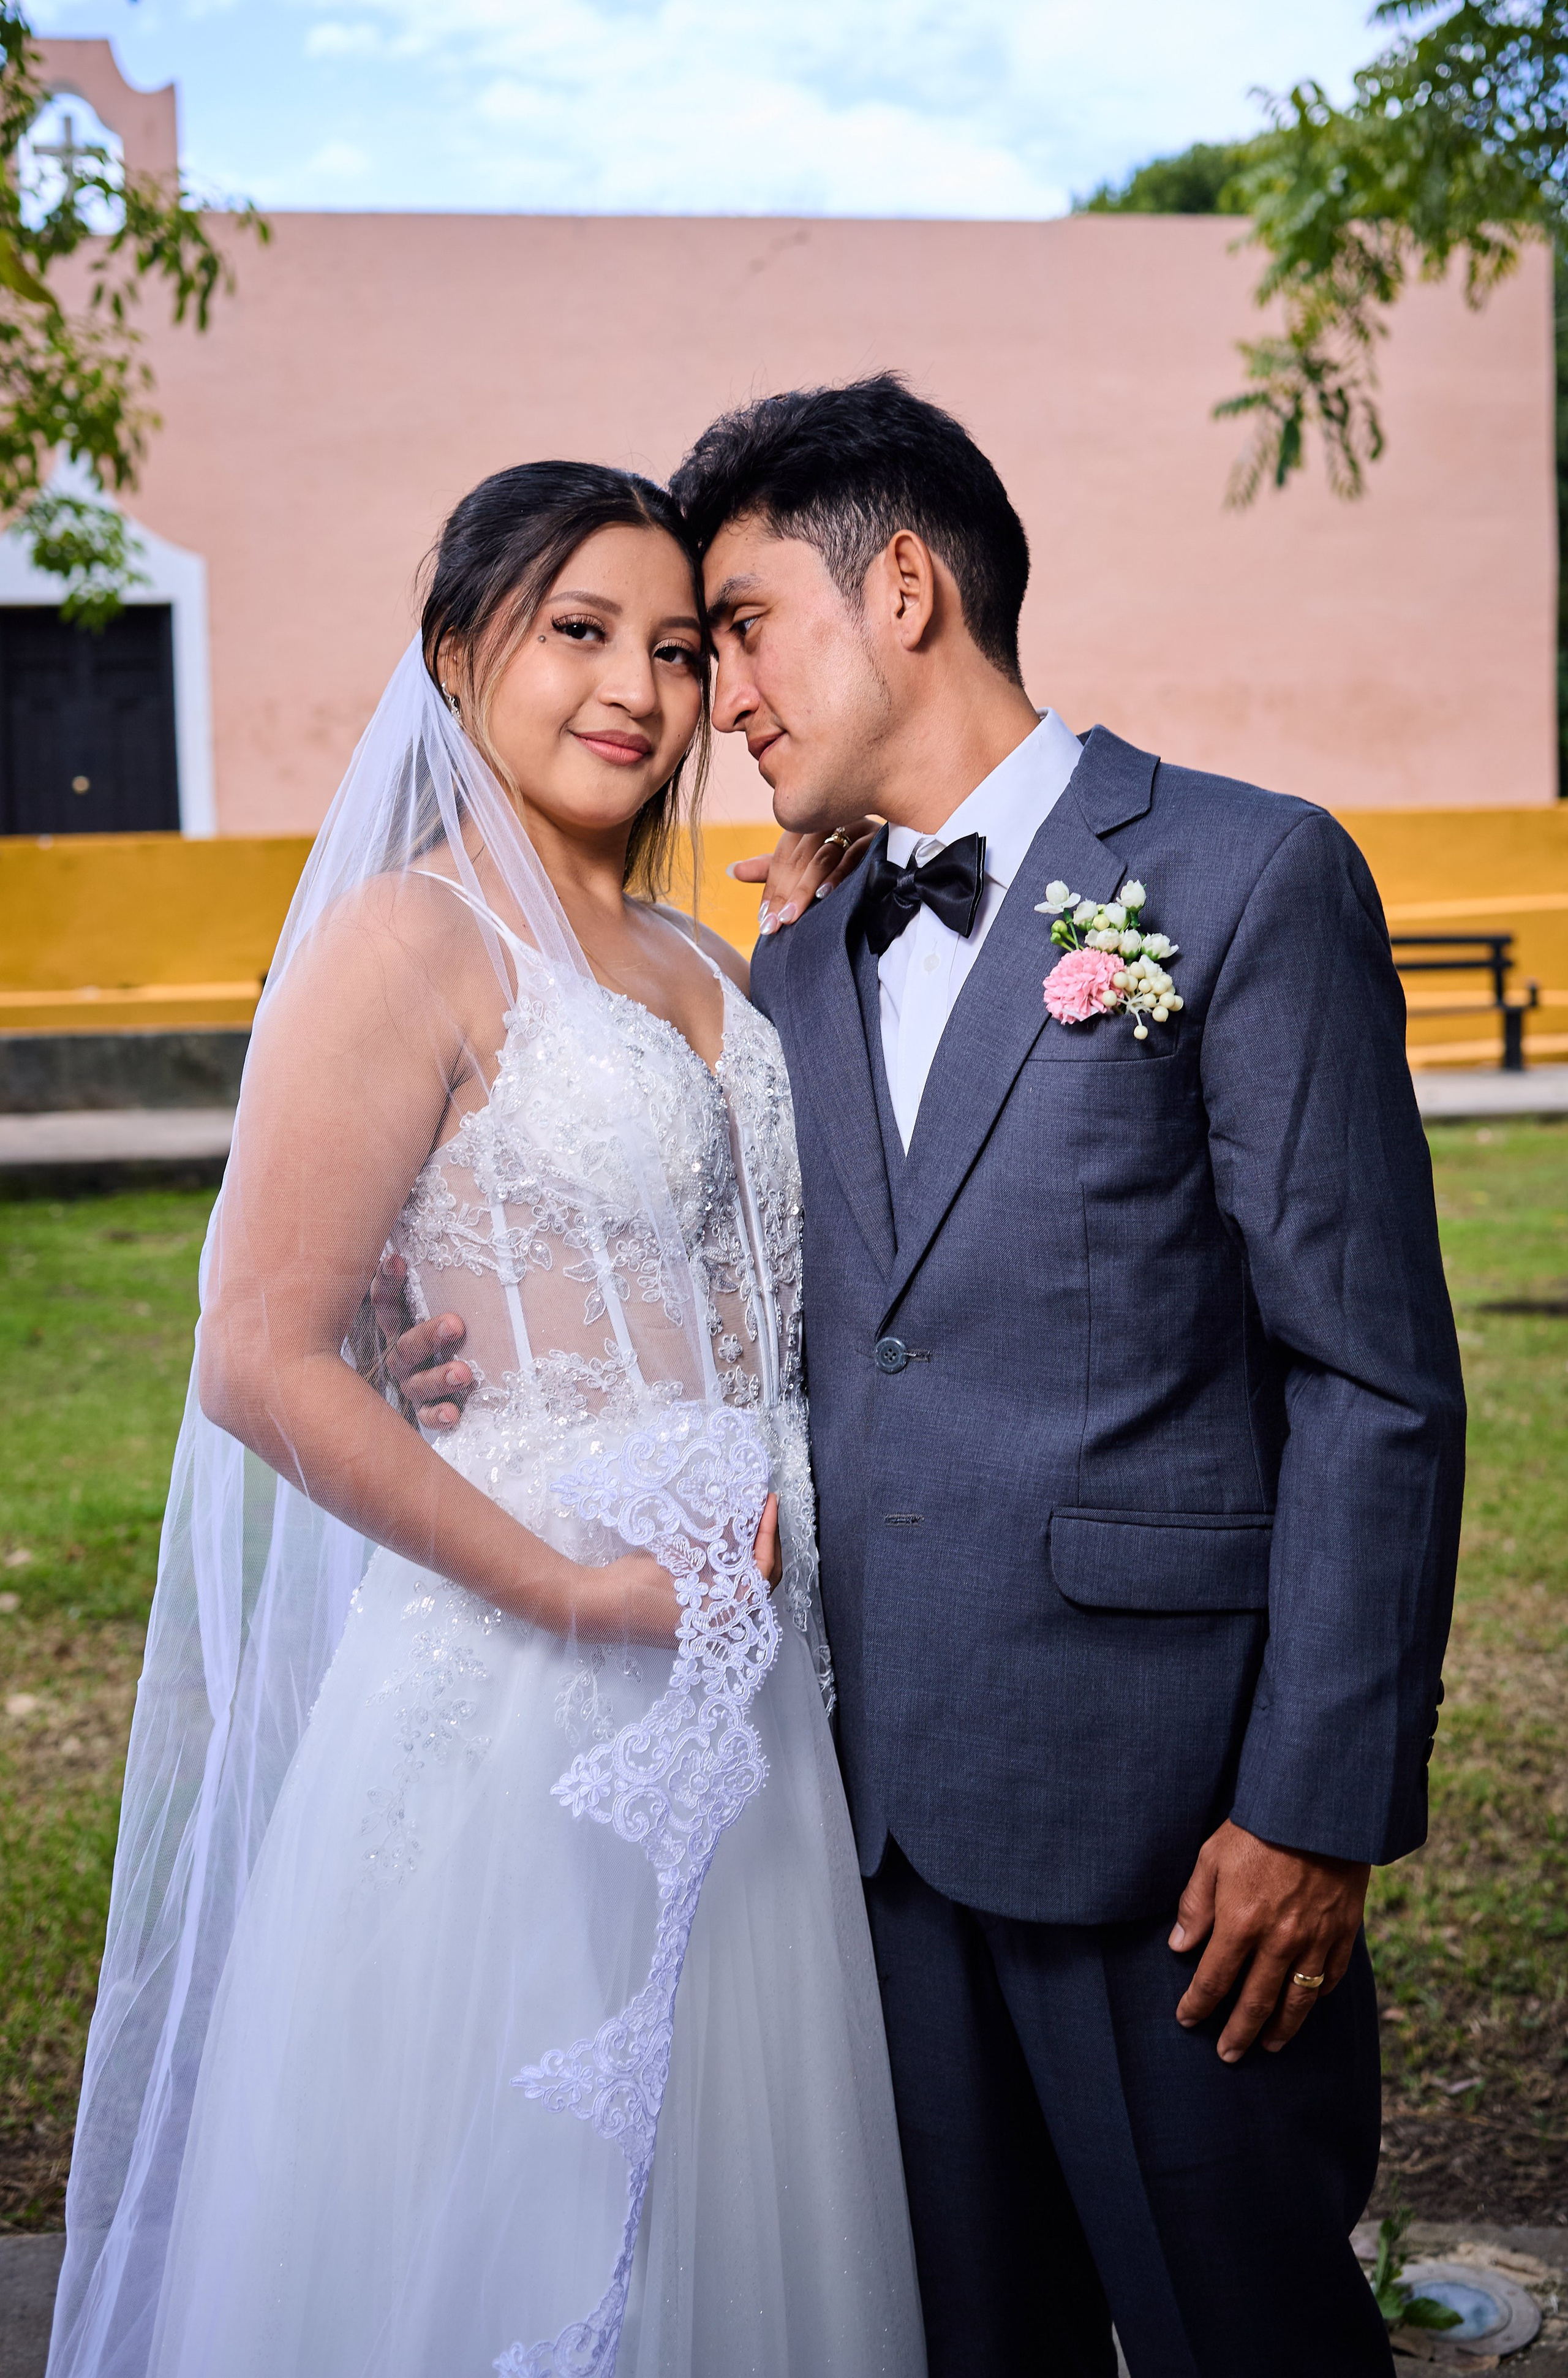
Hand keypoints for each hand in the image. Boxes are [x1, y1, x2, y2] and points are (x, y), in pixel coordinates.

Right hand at [372, 1252, 473, 1429]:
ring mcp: (410, 1384)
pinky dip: (438, 1415)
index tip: (398, 1261)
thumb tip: (445, 1227)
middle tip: (455, 1324)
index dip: (387, 1282)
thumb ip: (437, 1280)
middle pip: (405, 1346)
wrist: (439, 1386)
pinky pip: (427, 1417)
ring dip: (438, 1378)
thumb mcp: (438, 1303)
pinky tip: (453, 1413)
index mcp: (398, 1325)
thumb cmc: (445, 1331)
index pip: (385, 1302)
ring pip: (417, 1383)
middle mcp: (399, 1356)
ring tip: (464, 1373)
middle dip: (428, 1335)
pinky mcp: (425, 1410)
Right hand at [567, 1495, 780, 1650]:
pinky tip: (727, 1540)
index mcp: (725, 1616)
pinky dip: (731, 1564)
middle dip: (765, 1540)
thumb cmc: (636, 1585)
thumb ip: (717, 1539)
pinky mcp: (697, 1619)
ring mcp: (711, 1625)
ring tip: (751, 1517)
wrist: (598, 1607)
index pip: (764, 1571)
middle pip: (761, 1579)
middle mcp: (724, 1626)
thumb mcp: (681, 1555)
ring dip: (750, 1551)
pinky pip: (727, 1589)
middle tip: (764, 1507)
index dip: (769, 1533)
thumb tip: (744, 1513)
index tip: (768, 1502)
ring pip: (746, 1583)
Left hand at [728, 821, 879, 936]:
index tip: (764, 921)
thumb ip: (770, 870)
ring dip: (805, 888)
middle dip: (784, 894)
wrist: (896, 856)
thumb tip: (731, 871)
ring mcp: (853, 826)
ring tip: (791, 916)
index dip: (770, 889)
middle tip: (773, 925)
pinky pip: (853, 855)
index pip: (782, 857)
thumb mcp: (804, 868)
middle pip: (798, 858)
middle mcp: (828, 821)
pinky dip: (838, 876)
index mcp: (808, 825)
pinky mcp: (876, 837)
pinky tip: (824, 895)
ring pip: (822, 857)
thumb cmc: (845, 864)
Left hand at [1170, 1819, 1369, 2061]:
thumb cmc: (1258, 1829)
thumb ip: (1195, 1906)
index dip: (1198, 2005)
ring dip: (1280, 2029)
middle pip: (1254, 2002)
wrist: (1318, 1810)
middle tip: (1227, 2055)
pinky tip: (1306, 2005)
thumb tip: (1179, 1946)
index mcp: (1241, 1923)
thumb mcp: (1212, 1858)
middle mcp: (1279, 1942)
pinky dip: (1317, 1997)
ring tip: (1268, 2045)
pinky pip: (1329, 1977)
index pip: (1214, 1980)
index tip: (1187, 2020)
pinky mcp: (1342, 1933)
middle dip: (1237, 2033)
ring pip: (1296, 2001)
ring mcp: (1314, 1941)